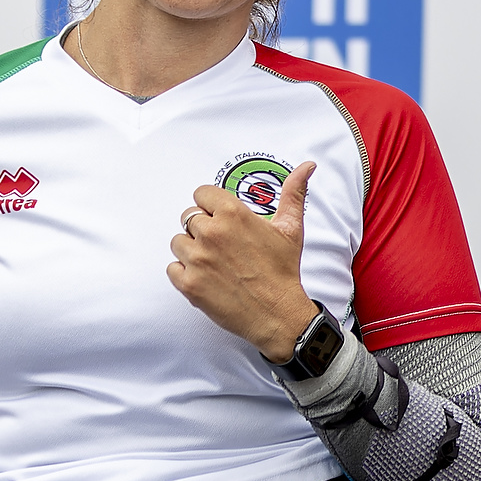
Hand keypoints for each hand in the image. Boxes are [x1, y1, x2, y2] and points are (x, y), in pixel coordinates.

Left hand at [169, 161, 320, 359]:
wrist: (278, 314)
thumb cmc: (284, 272)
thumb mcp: (290, 229)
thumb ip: (293, 193)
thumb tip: (307, 167)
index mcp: (233, 214)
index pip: (200, 194)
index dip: (211, 207)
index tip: (221, 220)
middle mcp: (211, 233)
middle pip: (188, 217)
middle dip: (203, 229)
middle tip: (223, 247)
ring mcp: (197, 259)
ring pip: (178, 242)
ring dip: (192, 250)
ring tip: (215, 263)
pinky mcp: (188, 283)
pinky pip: (172, 268)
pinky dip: (185, 273)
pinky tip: (206, 278)